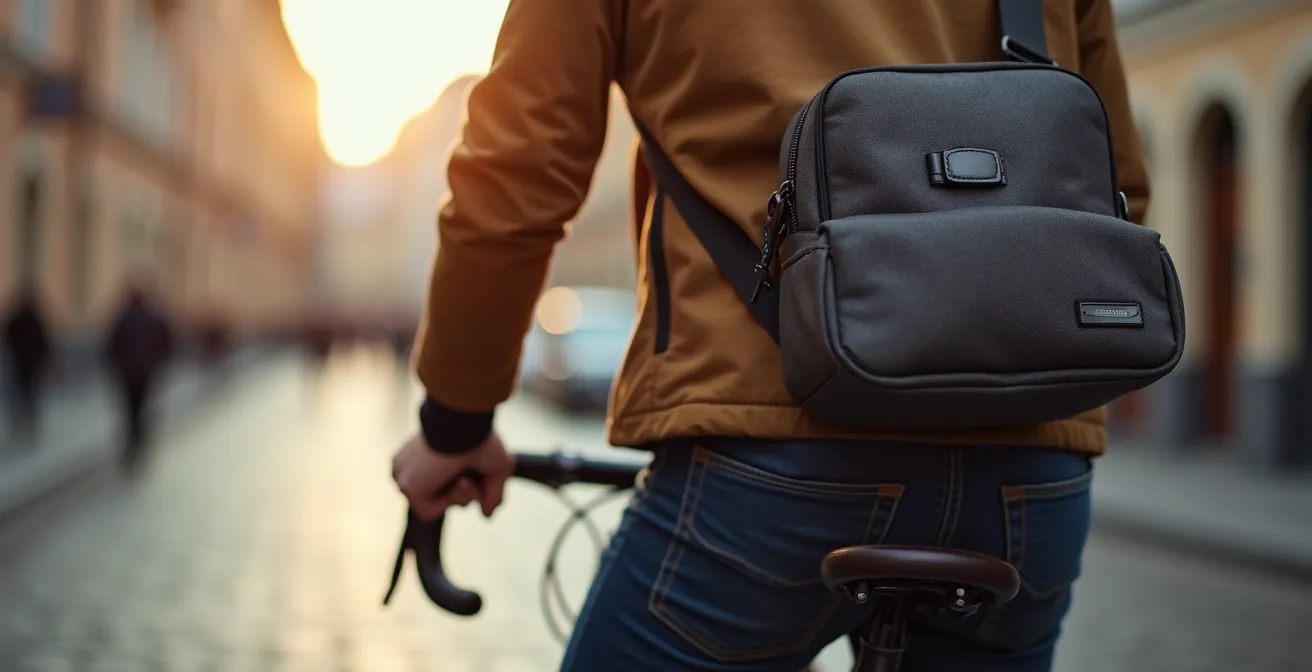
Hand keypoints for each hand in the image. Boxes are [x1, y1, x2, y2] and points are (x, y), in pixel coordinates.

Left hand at [391, 432, 513, 520]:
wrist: (464, 425)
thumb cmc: (481, 438)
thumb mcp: (497, 468)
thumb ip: (493, 493)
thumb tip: (486, 515)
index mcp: (430, 454)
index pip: (447, 482)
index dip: (467, 487)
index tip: (473, 475)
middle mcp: (416, 464)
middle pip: (444, 494)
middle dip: (466, 493)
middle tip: (469, 478)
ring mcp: (409, 473)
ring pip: (436, 503)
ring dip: (460, 497)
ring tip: (464, 478)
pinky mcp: (406, 484)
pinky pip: (427, 511)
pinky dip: (449, 502)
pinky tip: (455, 482)